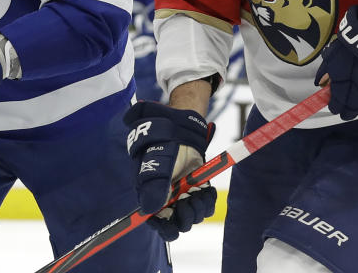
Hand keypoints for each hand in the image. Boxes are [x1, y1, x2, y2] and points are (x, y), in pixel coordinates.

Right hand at [123, 101, 216, 241]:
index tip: (173, 225)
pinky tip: (207, 190)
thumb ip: (153, 185)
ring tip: (199, 194)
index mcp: (151, 195)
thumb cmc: (163, 142)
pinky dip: (208, 201)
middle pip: (177, 223)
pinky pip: (205, 204)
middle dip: (185, 217)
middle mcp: (167, 198)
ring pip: (193, 215)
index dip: (165, 228)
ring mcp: (183, 194)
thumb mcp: (156, 162)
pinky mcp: (197, 188)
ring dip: (198, 209)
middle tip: (188, 202)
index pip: (157, 223)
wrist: (180, 128)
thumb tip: (150, 211)